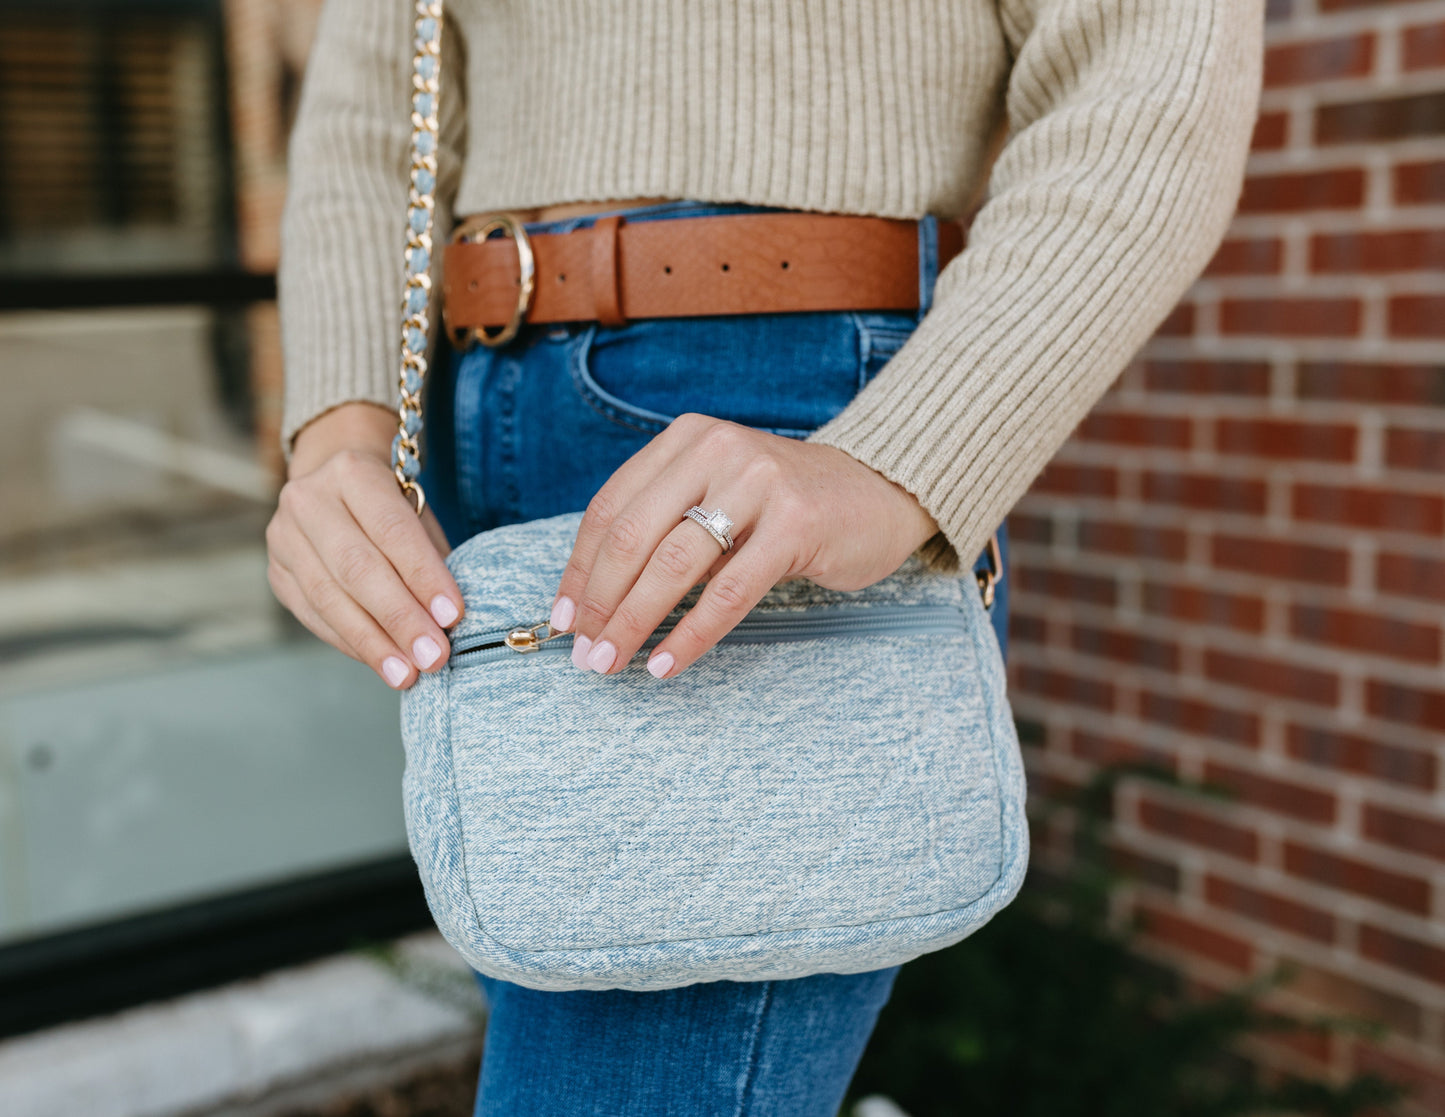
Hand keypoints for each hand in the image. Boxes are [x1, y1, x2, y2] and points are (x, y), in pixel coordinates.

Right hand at [265, 401, 463, 688]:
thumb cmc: (390, 507)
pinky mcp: (277, 574)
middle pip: (357, 567)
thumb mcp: (416, 514)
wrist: (333, 486)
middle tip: (434, 656)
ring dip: (374, 642)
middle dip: (400, 618)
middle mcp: (308, 500)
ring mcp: (284, 538)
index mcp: (352, 472)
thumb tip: (450, 619)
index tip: (453, 616)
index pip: (392, 529)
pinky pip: (314, 617)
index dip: (423, 575)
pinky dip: (352, 643)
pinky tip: (381, 662)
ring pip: (330, 598)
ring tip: (408, 674)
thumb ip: (430, 557)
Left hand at [547, 413, 940, 679]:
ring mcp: (758, 483)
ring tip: (614, 662)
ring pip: (673, 567)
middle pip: (632, 537)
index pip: (611, 507)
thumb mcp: (719, 493)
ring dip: (634, 623)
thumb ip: (667, 523)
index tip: (565, 617)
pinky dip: (691, 634)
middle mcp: (716, 450)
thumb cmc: (788, 505)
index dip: (580, 569)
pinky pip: (728, 593)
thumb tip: (597, 596)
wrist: (880, 492)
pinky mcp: (795, 525)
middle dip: (600, 602)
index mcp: (687, 439)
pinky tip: (667, 663)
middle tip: (584, 653)